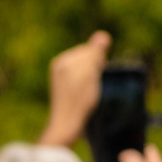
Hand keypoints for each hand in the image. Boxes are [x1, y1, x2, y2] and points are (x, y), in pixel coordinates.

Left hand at [40, 31, 111, 147]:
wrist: (66, 125)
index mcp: (62, 61)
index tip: (98, 74)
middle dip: (95, 68)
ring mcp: (61, 80)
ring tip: (90, 93)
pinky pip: (83, 82)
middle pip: (87, 60)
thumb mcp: (89, 73)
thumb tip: (102, 35)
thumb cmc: (79, 100)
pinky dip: (89, 87)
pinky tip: (87, 97)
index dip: (99, 61)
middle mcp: (59, 68)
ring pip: (86, 71)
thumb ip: (94, 53)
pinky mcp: (66, 92)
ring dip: (93, 78)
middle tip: (94, 85)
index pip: (89, 50)